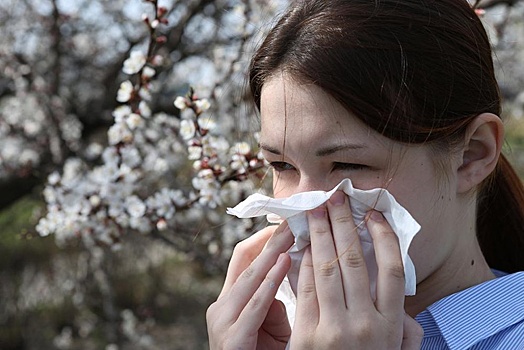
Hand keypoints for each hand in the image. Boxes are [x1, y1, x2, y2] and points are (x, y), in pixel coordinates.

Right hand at [206, 223, 293, 349]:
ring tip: (291, 234)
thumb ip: (272, 306)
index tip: (285, 227)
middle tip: (291, 221)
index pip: (242, 261)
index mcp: (227, 303)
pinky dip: (271, 282)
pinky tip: (284, 263)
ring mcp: (223, 322)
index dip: (263, 241)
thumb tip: (279, 281)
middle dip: (271, 240)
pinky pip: (255, 304)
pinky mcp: (233, 338)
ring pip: (249, 278)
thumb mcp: (268, 329)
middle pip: (245, 263)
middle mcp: (221, 308)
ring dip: (273, 252)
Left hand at [289, 191, 422, 349]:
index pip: (390, 270)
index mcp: (390, 326)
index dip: (382, 237)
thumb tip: (403, 305)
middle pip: (354, 261)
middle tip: (335, 199)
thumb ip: (404, 331)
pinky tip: (302, 245)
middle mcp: (365, 325)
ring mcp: (335, 330)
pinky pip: (305, 290)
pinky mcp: (307, 336)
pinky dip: (302, 263)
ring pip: (327, 269)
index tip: (373, 215)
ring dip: (320, 236)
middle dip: (343, 225)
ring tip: (316, 212)